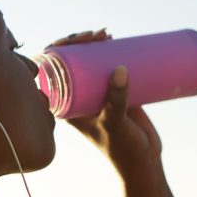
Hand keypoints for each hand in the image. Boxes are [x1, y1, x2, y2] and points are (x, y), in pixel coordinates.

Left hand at [47, 30, 163, 178]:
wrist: (144, 162)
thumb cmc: (122, 148)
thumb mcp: (114, 123)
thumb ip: (115, 100)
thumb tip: (120, 69)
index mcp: (66, 105)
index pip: (52, 72)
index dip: (58, 50)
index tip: (75, 40)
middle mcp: (78, 97)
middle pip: (71, 61)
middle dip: (78, 41)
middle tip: (97, 34)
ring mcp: (96, 93)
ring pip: (89, 61)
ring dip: (93, 43)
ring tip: (107, 34)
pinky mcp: (114, 92)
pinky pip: (107, 66)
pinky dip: (108, 50)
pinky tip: (113, 38)